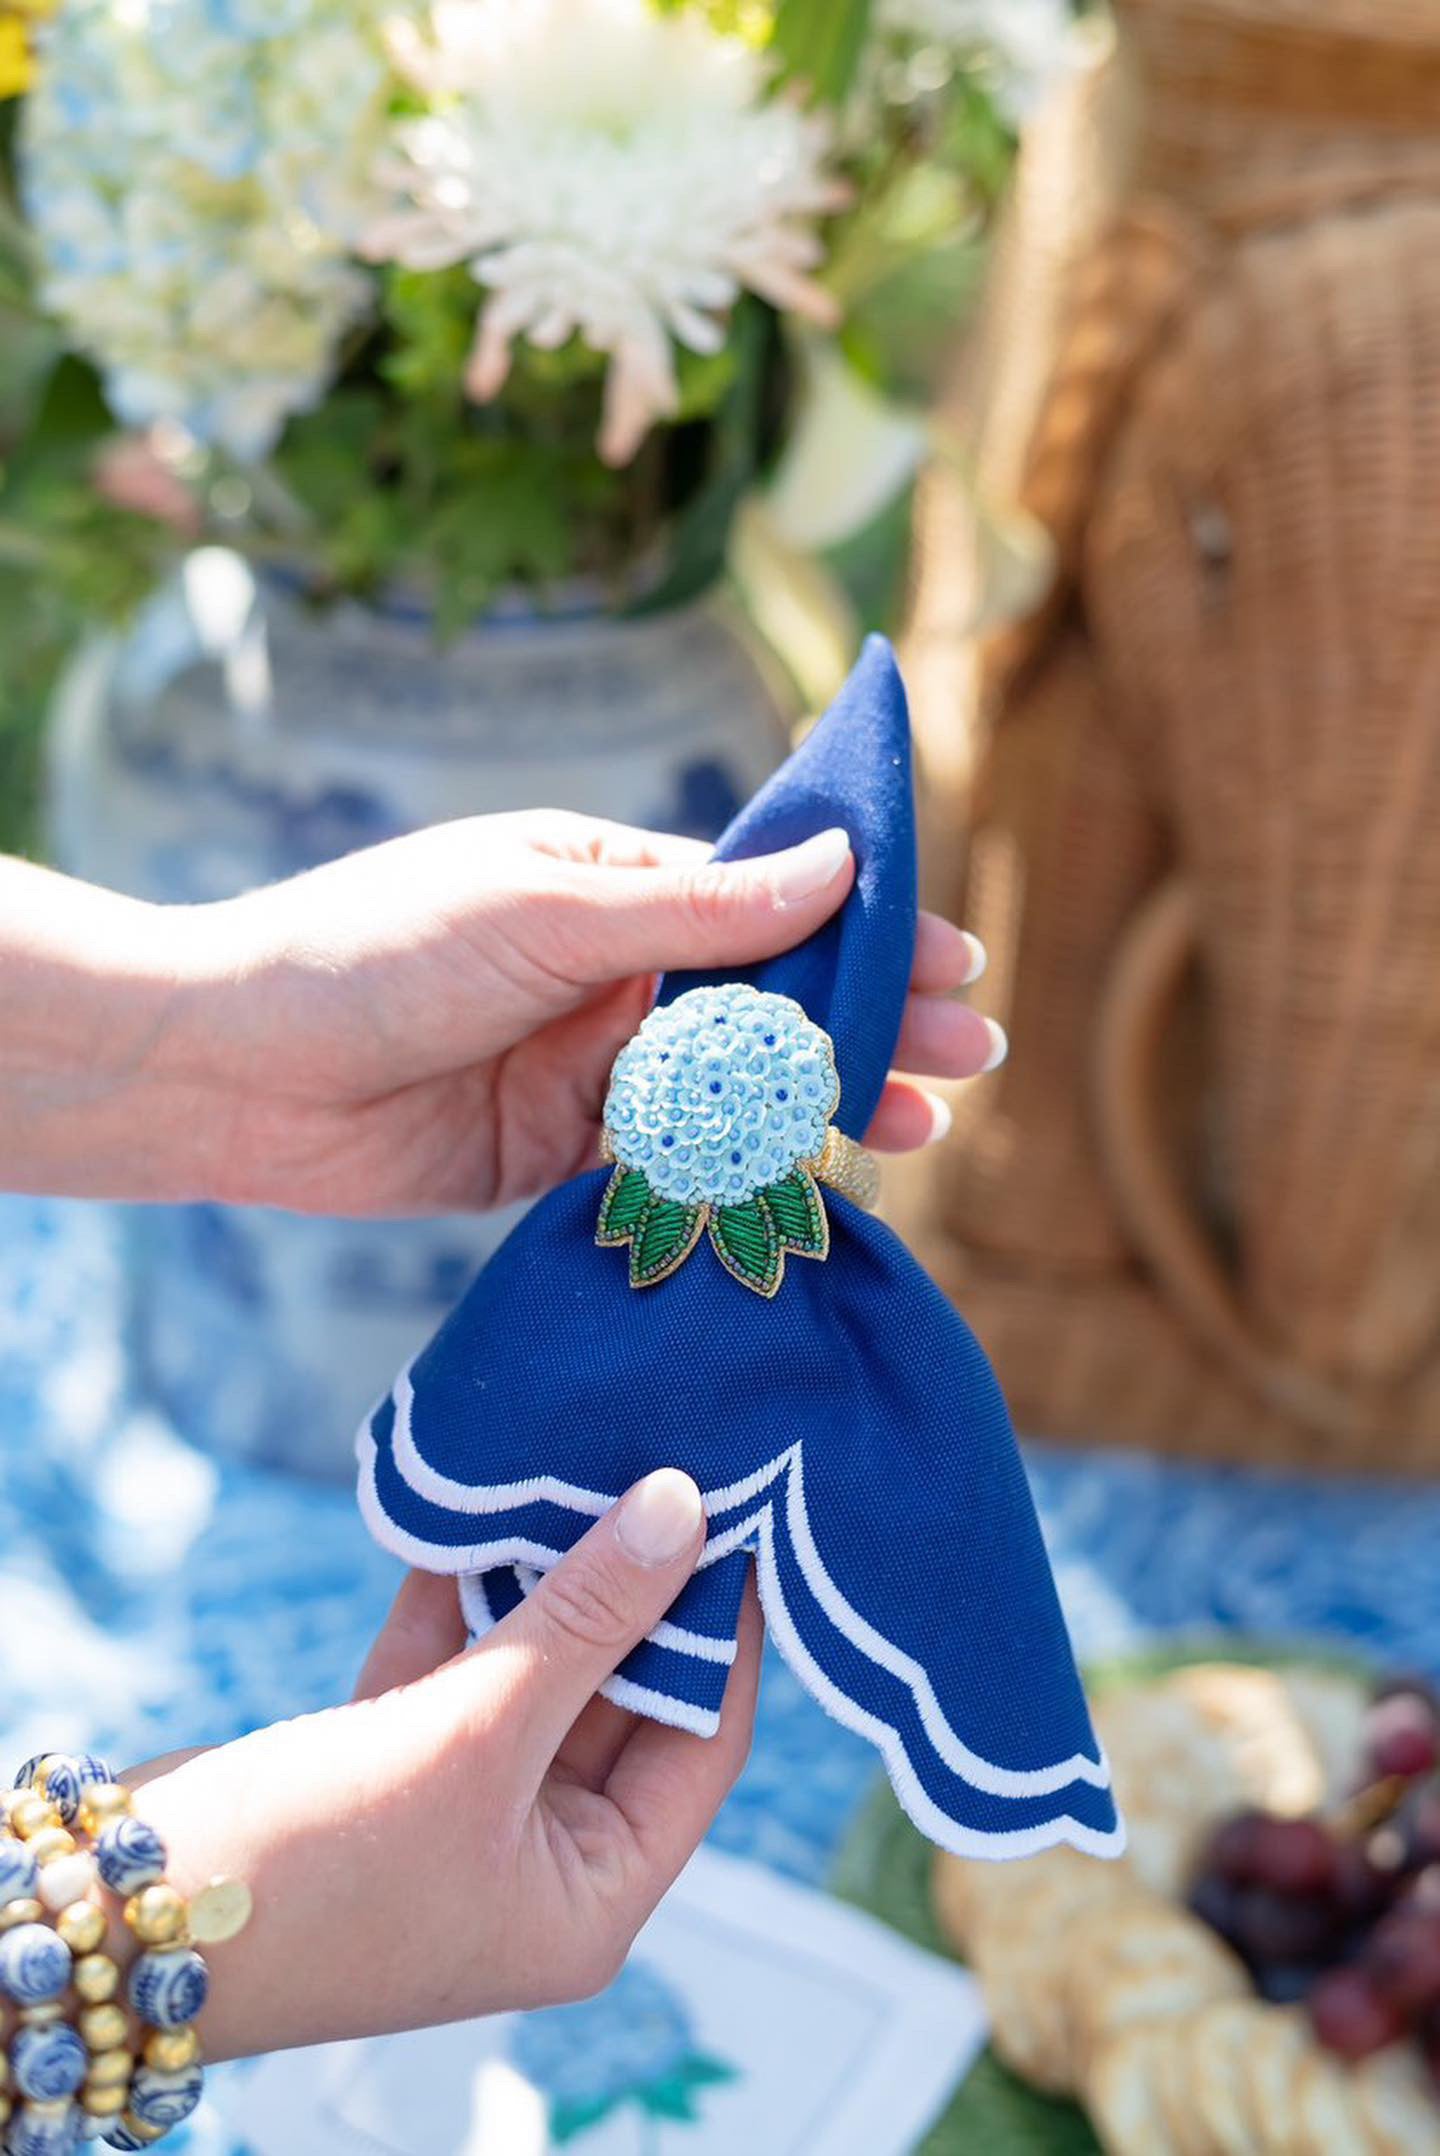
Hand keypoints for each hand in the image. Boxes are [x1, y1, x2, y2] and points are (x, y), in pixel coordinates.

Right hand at [132, 1471, 751, 2056]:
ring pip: (533, 1673)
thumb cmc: (312, 1870)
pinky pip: (449, 1666)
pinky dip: (459, 1596)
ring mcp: (458, 1814)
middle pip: (620, 1700)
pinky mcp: (382, 1768)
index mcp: (590, 1898)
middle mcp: (537, 1861)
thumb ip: (583, 1617)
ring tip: (582, 1465)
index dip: (723, 1629)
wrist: (112, 1919)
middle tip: (665, 1467)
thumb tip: (682, 1509)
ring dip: (546, 1579)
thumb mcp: (473, 1733)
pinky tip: (474, 1509)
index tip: (739, 1515)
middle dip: (633, 1590)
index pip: (704, 1743)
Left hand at [165, 810, 998, 1213]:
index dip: (866, 930)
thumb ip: (695, 908)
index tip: (951, 960)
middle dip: (872, 1023)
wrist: (239, 1071)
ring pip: (739, 1087)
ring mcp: (590, 1065)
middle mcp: (612, 970)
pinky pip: (674, 1163)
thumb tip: (839, 863)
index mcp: (609, 882)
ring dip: (828, 1104)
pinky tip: (814, 1190)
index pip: (769, 901)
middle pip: (773, 998)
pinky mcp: (559, 1153)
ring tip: (923, 1126)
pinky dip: (744, 1175)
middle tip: (969, 1056)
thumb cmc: (377, 953)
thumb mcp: (546, 911)